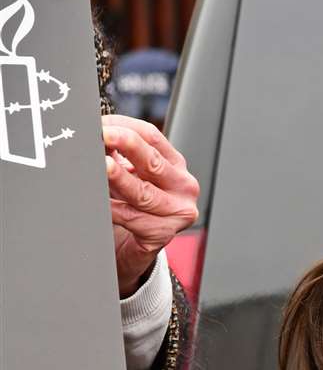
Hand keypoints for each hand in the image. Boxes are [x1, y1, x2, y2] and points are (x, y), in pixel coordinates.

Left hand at [101, 114, 199, 295]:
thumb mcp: (128, 175)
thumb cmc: (131, 206)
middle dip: (126, 145)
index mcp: (175, 166)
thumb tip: (94, 135)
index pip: (152, 138)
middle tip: (103, 134)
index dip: (126, 127)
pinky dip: (113, 210)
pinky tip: (100, 202)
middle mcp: (182, 187)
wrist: (133, 246)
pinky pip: (133, 219)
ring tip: (102, 167)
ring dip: (119, 179)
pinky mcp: (163, 234)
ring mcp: (177, 213)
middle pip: (153, 162)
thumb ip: (115, 154)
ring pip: (144, 193)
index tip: (101, 123)